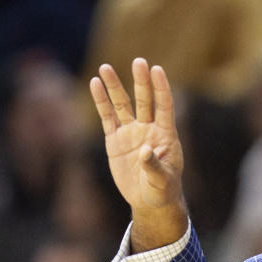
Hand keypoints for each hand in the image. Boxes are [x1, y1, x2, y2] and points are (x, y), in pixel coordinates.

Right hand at [90, 58, 186, 250]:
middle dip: (141, 82)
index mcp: (166, 135)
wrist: (149, 200)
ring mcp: (131, 133)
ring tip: (105, 67)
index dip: (161, 89)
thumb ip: (153, 165)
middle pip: (144, 101)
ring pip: (122, 105)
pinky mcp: (115, 140)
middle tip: (138, 61)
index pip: (165, 106)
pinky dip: (101, 102)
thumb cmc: (162, 190)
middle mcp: (149, 129)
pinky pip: (107, 117)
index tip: (157, 70)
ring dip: (115, 87)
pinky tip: (95, 84)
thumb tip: (145, 151)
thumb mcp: (162, 181)